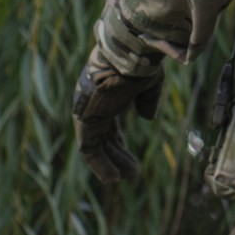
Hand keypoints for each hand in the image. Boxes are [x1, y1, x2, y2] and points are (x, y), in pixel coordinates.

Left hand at [72, 45, 163, 182]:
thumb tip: (147, 117)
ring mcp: (88, 113)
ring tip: (125, 178)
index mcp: (105, 94)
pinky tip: (114, 178)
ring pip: (96, 145)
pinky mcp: (86, 120)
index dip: (119, 142)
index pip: (108, 124)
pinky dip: (100, 165)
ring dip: (110, 163)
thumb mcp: (149, 83)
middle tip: (132, 172)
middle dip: (117, 155)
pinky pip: (89, 149)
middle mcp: (92, 104)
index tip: (131, 158)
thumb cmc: (141, 65)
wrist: (131, 56)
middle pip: (103, 136)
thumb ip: (147, 99)